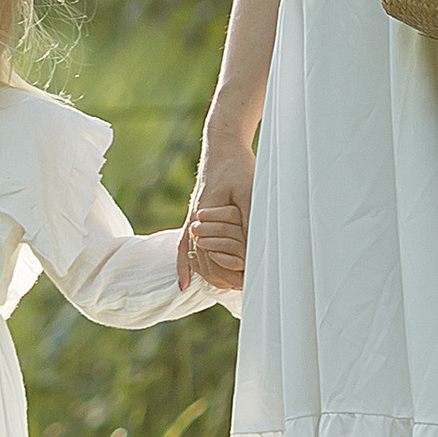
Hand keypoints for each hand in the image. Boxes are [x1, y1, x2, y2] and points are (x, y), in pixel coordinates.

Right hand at [179, 128, 254, 292]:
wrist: (222, 147)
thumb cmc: (238, 167)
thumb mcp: (249, 192)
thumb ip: (249, 220)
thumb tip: (254, 249)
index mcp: (208, 217)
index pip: (217, 257)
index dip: (235, 272)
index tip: (252, 283)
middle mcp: (196, 223)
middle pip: (205, 263)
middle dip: (225, 279)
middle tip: (247, 289)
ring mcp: (192, 222)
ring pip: (196, 259)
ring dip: (211, 275)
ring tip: (232, 287)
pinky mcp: (194, 218)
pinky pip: (183, 247)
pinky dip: (184, 266)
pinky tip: (183, 284)